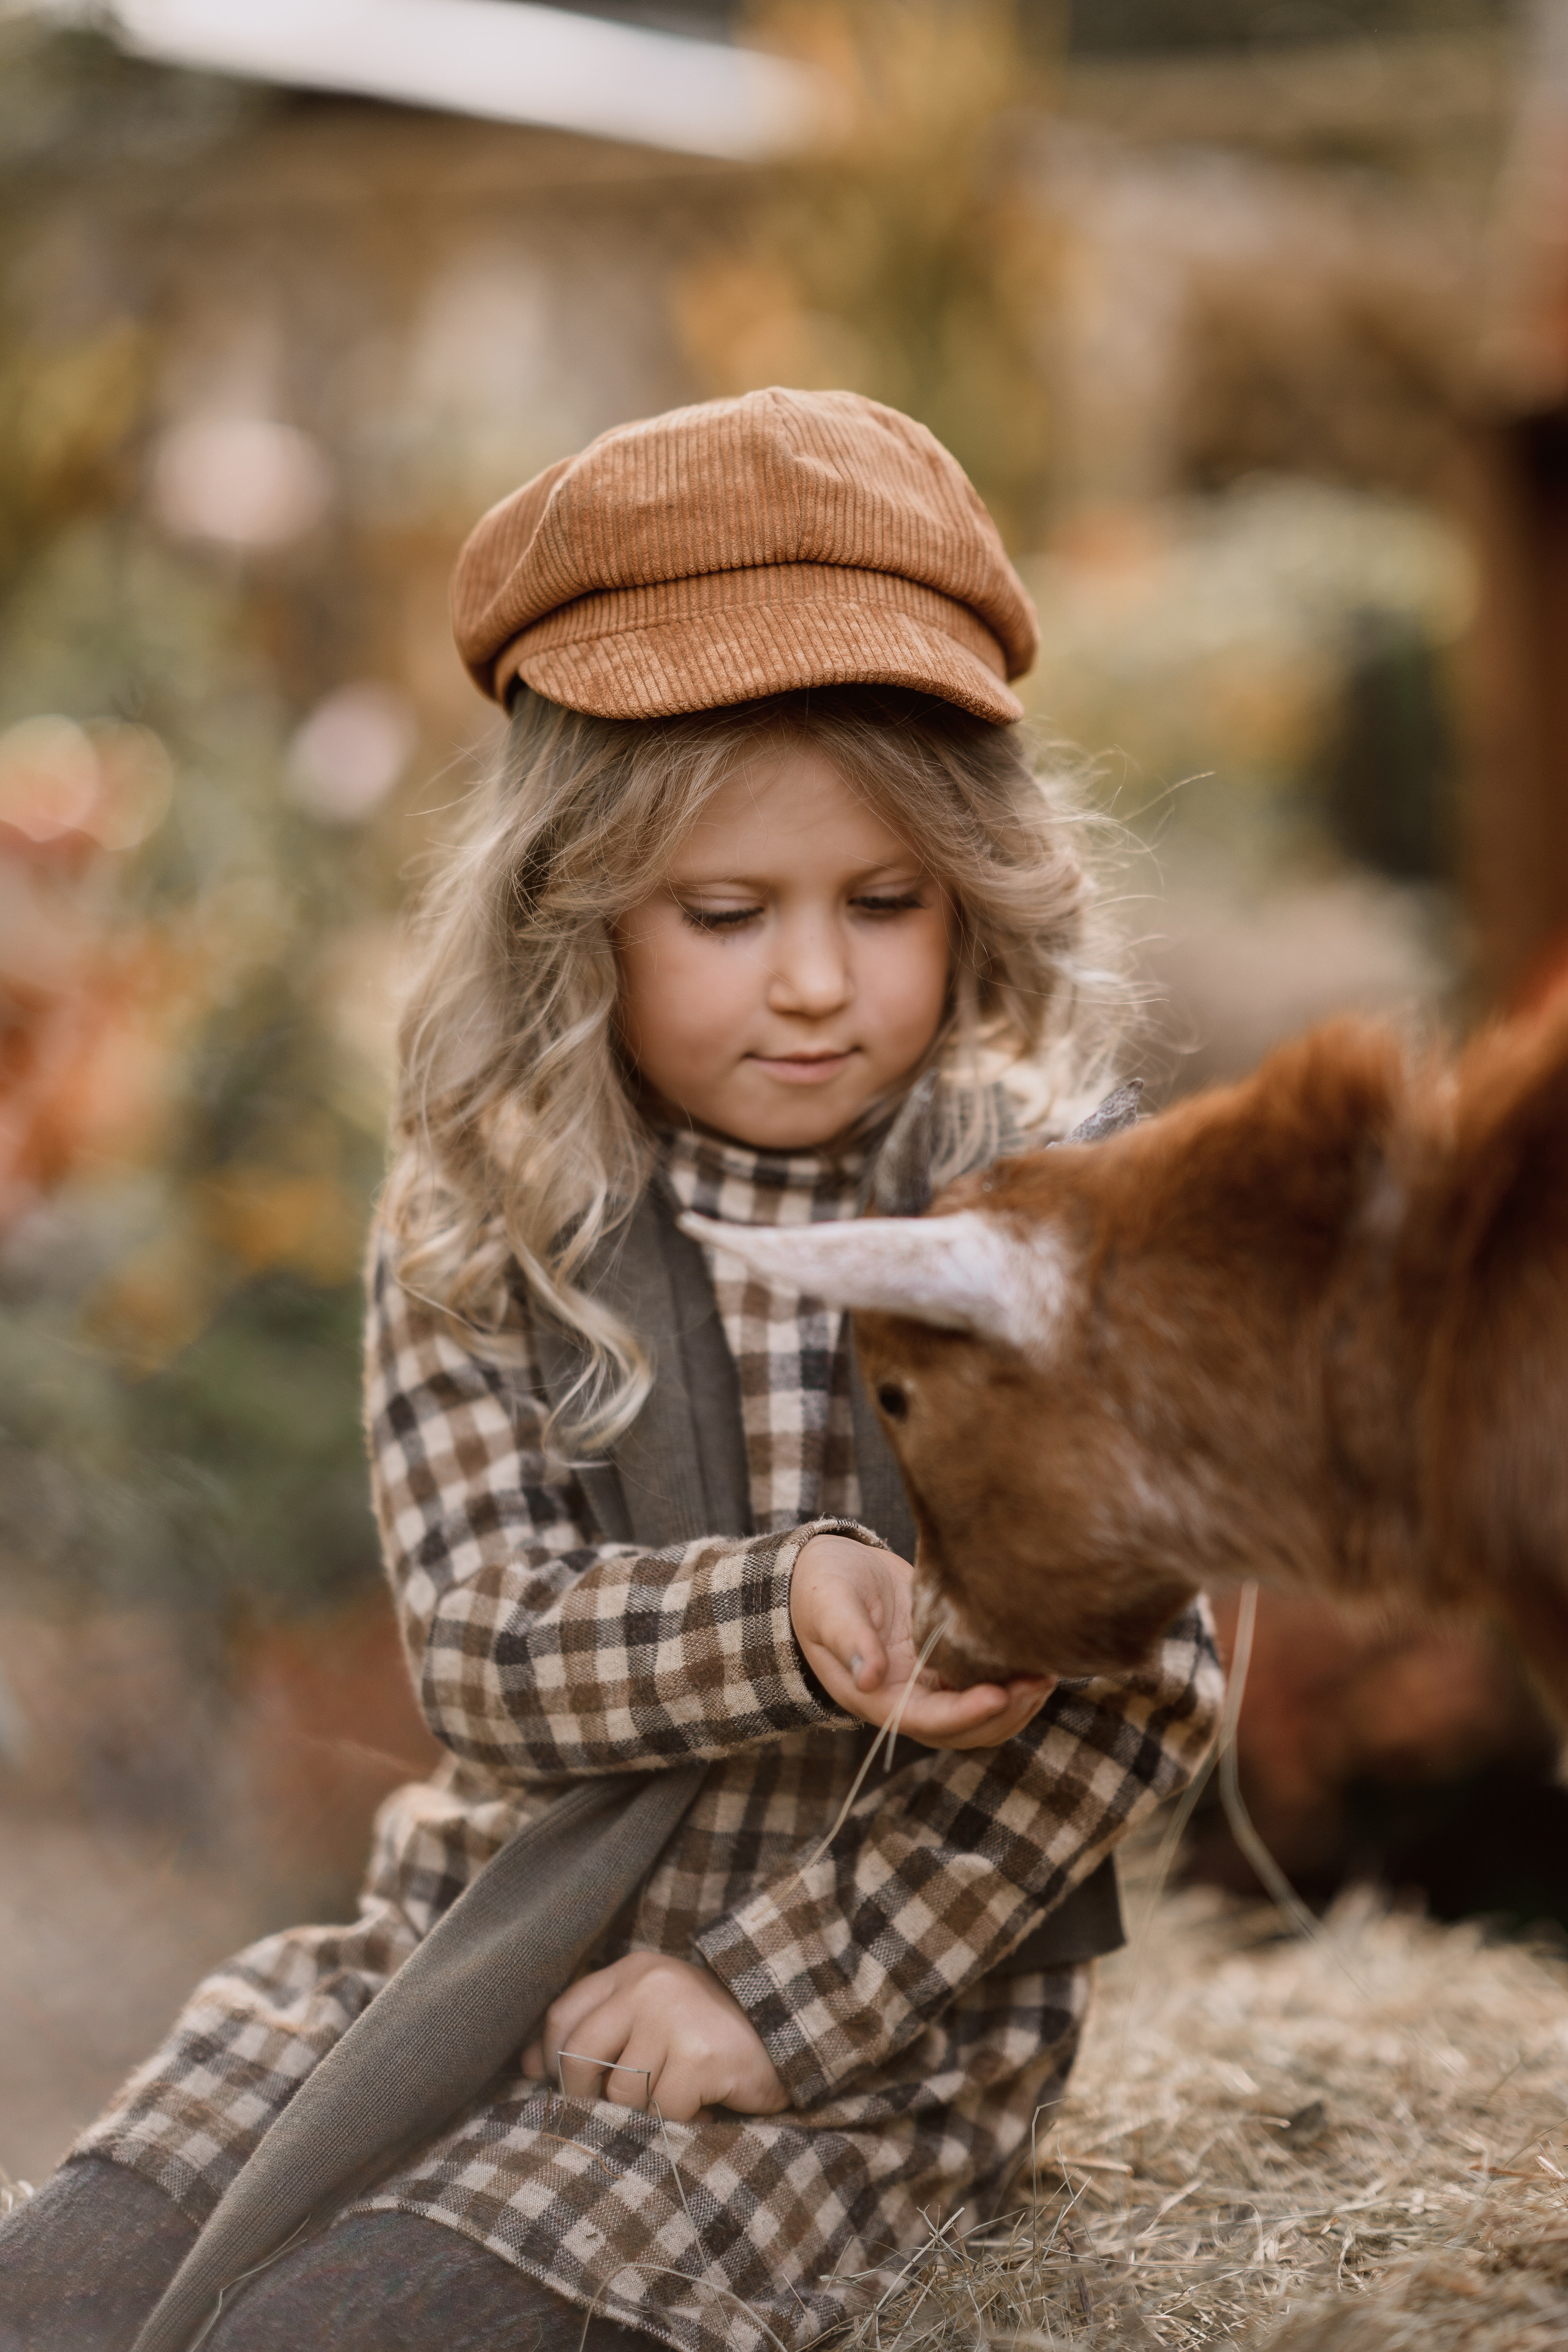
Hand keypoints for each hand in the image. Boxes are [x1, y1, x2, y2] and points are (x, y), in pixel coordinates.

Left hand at [521, 1951, 788, 2123]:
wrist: (793, 2026)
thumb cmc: (710, 2031)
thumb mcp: (653, 2013)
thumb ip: (600, 2029)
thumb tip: (524, 2065)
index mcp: (633, 1970)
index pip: (562, 2015)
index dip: (549, 2062)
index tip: (555, 2090)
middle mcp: (649, 1984)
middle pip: (579, 2056)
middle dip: (586, 2099)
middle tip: (613, 2115)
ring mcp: (675, 2015)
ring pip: (621, 2094)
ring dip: (643, 2116)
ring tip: (671, 2106)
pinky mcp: (700, 2054)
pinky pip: (662, 2112)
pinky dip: (678, 2123)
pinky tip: (701, 2108)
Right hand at [790, 1532, 1054, 1750]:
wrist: (830, 1571)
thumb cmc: (822, 1587)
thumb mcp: (830, 1606)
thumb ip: (849, 1639)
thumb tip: (871, 1676)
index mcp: (876, 1696)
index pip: (927, 1720)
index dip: (966, 1714)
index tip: (1000, 1694)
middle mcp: (906, 1699)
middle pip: (964, 1730)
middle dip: (1005, 1712)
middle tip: (1041, 1679)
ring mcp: (928, 1684)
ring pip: (981, 1715)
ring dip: (1017, 1703)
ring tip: (1048, 1671)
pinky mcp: (945, 1661)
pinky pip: (984, 1684)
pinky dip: (1012, 1681)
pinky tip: (1037, 1657)